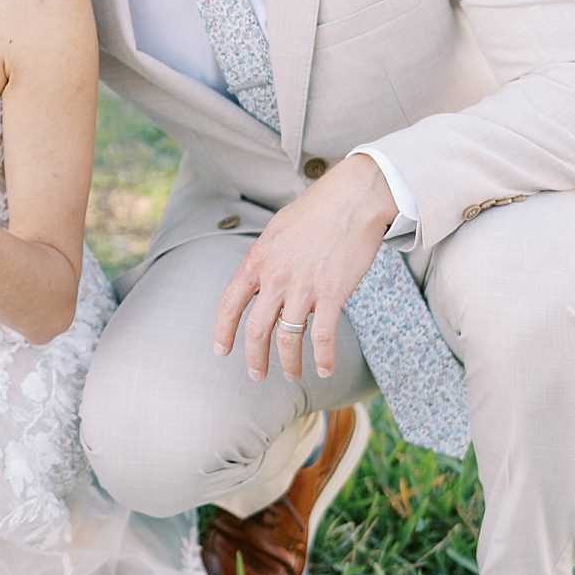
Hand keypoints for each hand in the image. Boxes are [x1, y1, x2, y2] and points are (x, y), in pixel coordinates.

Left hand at [213, 154, 397, 382]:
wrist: (353, 198)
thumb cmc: (316, 211)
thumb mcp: (276, 231)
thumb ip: (265, 259)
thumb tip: (259, 281)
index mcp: (257, 260)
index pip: (229, 303)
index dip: (222, 331)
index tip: (221, 351)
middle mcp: (275, 277)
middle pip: (256, 330)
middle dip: (253, 359)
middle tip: (256, 375)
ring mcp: (303, 287)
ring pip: (287, 339)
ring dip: (289, 364)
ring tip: (291, 376)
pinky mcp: (332, 293)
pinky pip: (323, 337)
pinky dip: (324, 358)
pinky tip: (326, 369)